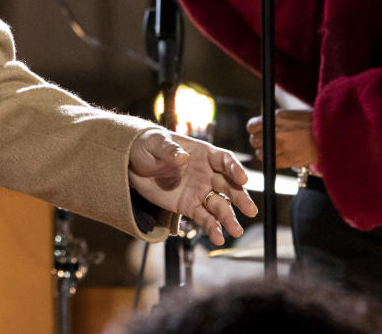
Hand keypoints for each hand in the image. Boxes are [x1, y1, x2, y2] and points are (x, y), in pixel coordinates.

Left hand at [128, 128, 257, 244]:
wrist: (132, 162)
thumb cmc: (147, 146)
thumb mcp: (155, 143)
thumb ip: (168, 150)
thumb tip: (181, 157)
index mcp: (203, 154)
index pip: (224, 160)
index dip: (235, 169)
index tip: (242, 179)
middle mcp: (207, 174)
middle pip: (228, 186)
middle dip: (240, 197)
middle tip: (250, 210)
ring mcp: (200, 191)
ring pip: (219, 205)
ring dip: (229, 218)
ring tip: (236, 231)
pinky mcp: (190, 206)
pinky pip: (204, 218)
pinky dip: (212, 228)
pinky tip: (218, 238)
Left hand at [248, 109, 317, 169]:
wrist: (332, 136)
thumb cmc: (314, 124)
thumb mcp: (292, 114)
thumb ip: (275, 120)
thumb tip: (261, 125)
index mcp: (277, 118)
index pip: (251, 126)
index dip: (253, 129)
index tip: (257, 131)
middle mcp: (278, 132)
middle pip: (254, 140)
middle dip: (258, 140)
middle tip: (265, 140)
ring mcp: (283, 147)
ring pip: (260, 153)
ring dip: (264, 152)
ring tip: (272, 149)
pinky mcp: (290, 159)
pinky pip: (271, 162)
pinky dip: (271, 160)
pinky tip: (277, 156)